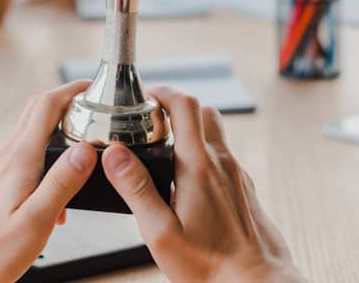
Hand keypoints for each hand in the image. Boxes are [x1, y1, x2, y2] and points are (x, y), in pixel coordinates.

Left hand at [0, 81, 95, 282]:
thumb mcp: (36, 219)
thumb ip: (62, 183)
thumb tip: (86, 152)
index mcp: (22, 158)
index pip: (47, 105)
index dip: (73, 89)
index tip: (96, 88)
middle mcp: (11, 155)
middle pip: (40, 109)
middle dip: (70, 101)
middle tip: (96, 108)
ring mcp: (5, 166)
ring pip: (35, 130)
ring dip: (62, 127)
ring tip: (86, 143)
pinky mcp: (3, 180)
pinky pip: (31, 153)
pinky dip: (52, 156)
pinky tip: (64, 188)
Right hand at [102, 87, 304, 282]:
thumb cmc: (211, 266)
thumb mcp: (161, 231)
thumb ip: (136, 188)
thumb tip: (114, 154)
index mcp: (199, 166)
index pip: (184, 105)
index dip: (162, 92)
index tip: (143, 98)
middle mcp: (222, 163)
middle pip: (202, 111)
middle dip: (175, 107)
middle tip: (152, 122)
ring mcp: (237, 175)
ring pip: (215, 133)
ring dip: (190, 131)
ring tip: (165, 153)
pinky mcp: (244, 190)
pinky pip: (223, 157)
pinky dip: (203, 155)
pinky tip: (186, 183)